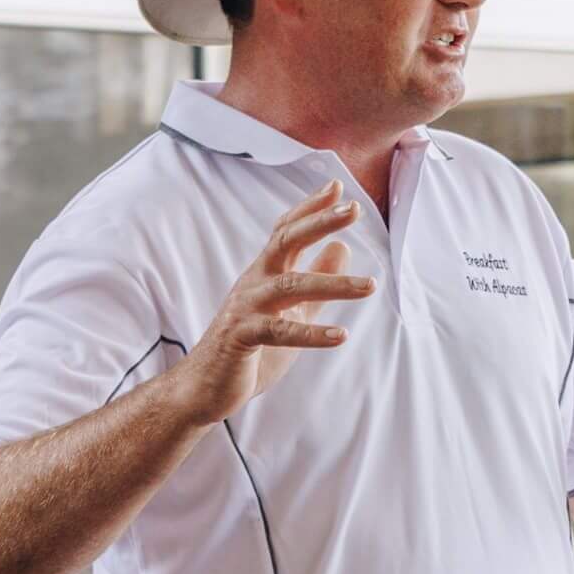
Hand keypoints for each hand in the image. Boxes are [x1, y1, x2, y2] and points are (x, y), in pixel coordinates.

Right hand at [174, 179, 375, 425]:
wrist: (203, 386)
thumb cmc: (246, 346)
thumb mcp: (290, 308)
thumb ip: (315, 279)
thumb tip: (343, 247)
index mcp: (264, 273)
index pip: (286, 231)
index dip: (310, 209)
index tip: (337, 187)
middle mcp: (254, 283)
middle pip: (286, 242)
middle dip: (320, 223)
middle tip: (354, 209)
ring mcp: (246, 308)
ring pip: (290, 287)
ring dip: (333, 285)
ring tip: (369, 286)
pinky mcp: (241, 338)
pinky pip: (279, 332)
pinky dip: (311, 333)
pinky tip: (340, 335)